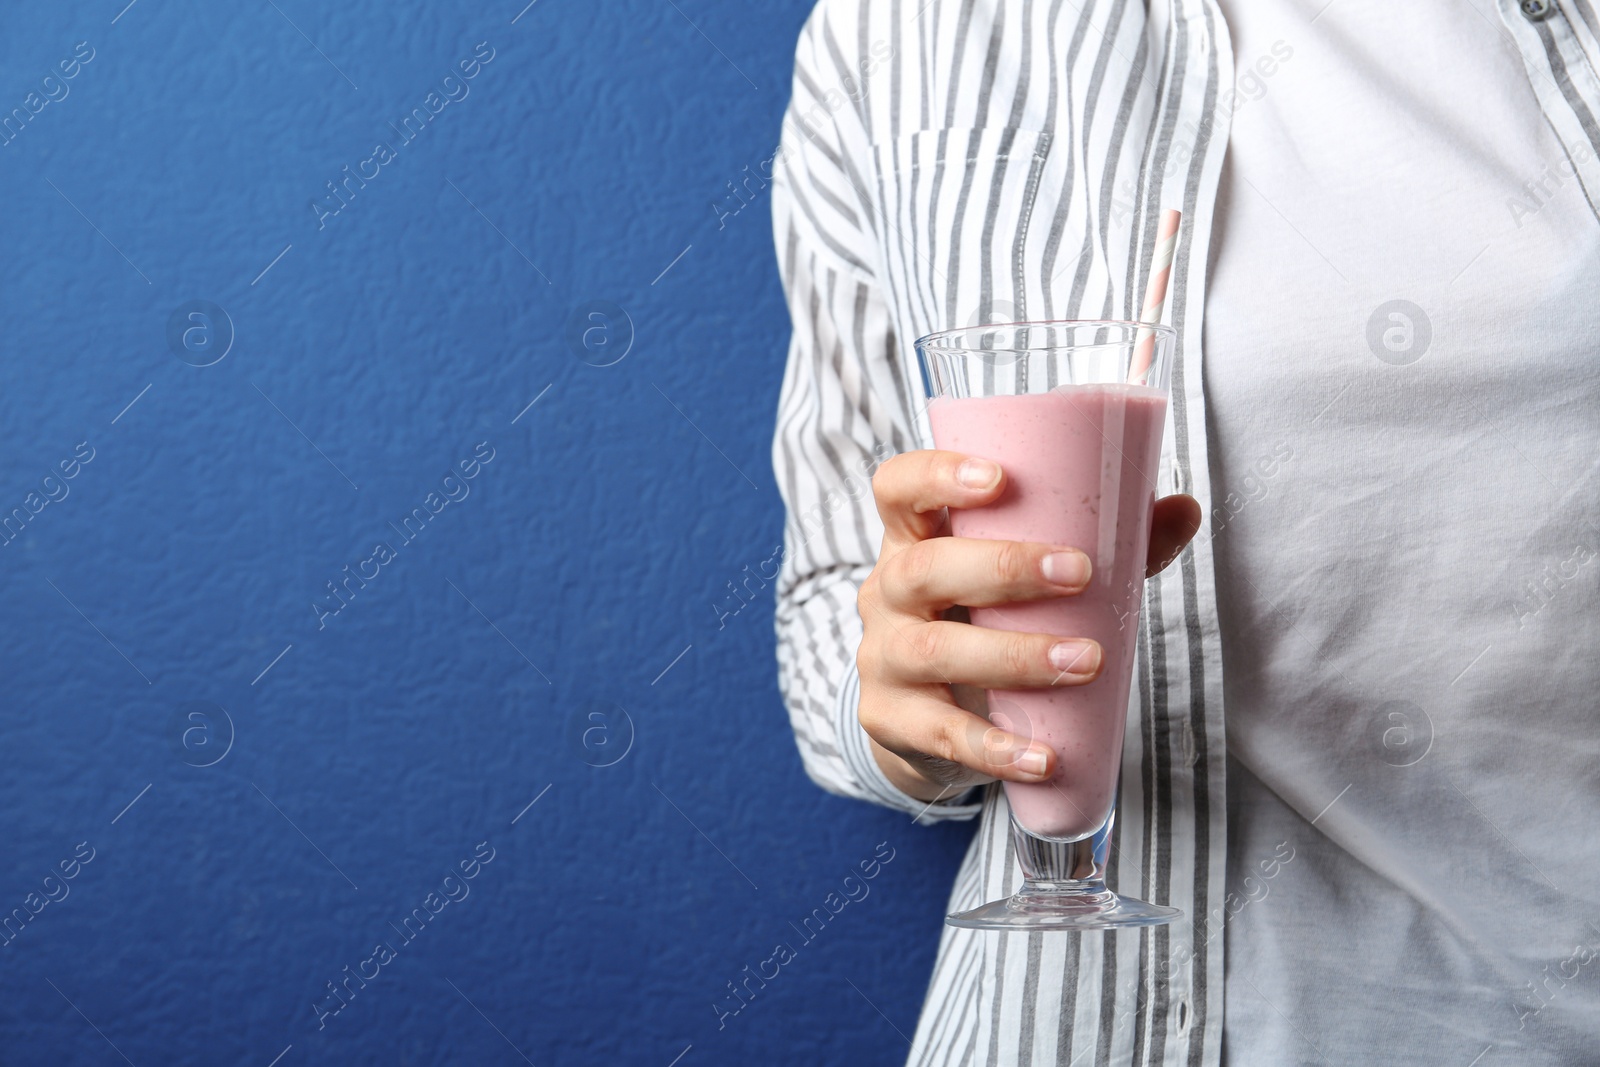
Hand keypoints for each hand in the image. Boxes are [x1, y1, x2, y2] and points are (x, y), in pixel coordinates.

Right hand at [854, 450, 1200, 802]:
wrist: (924, 719)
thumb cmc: (982, 622)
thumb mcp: (1022, 581)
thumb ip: (1101, 543)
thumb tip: (1183, 509)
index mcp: (913, 540)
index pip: (897, 488)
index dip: (937, 476)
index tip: (1000, 479)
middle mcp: (885, 592)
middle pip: (922, 570)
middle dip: (1002, 569)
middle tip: (1079, 573)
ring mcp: (881, 658)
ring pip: (934, 650)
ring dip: (1015, 656)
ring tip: (1086, 662)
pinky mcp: (889, 721)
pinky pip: (941, 734)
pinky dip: (997, 747)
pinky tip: (1043, 756)